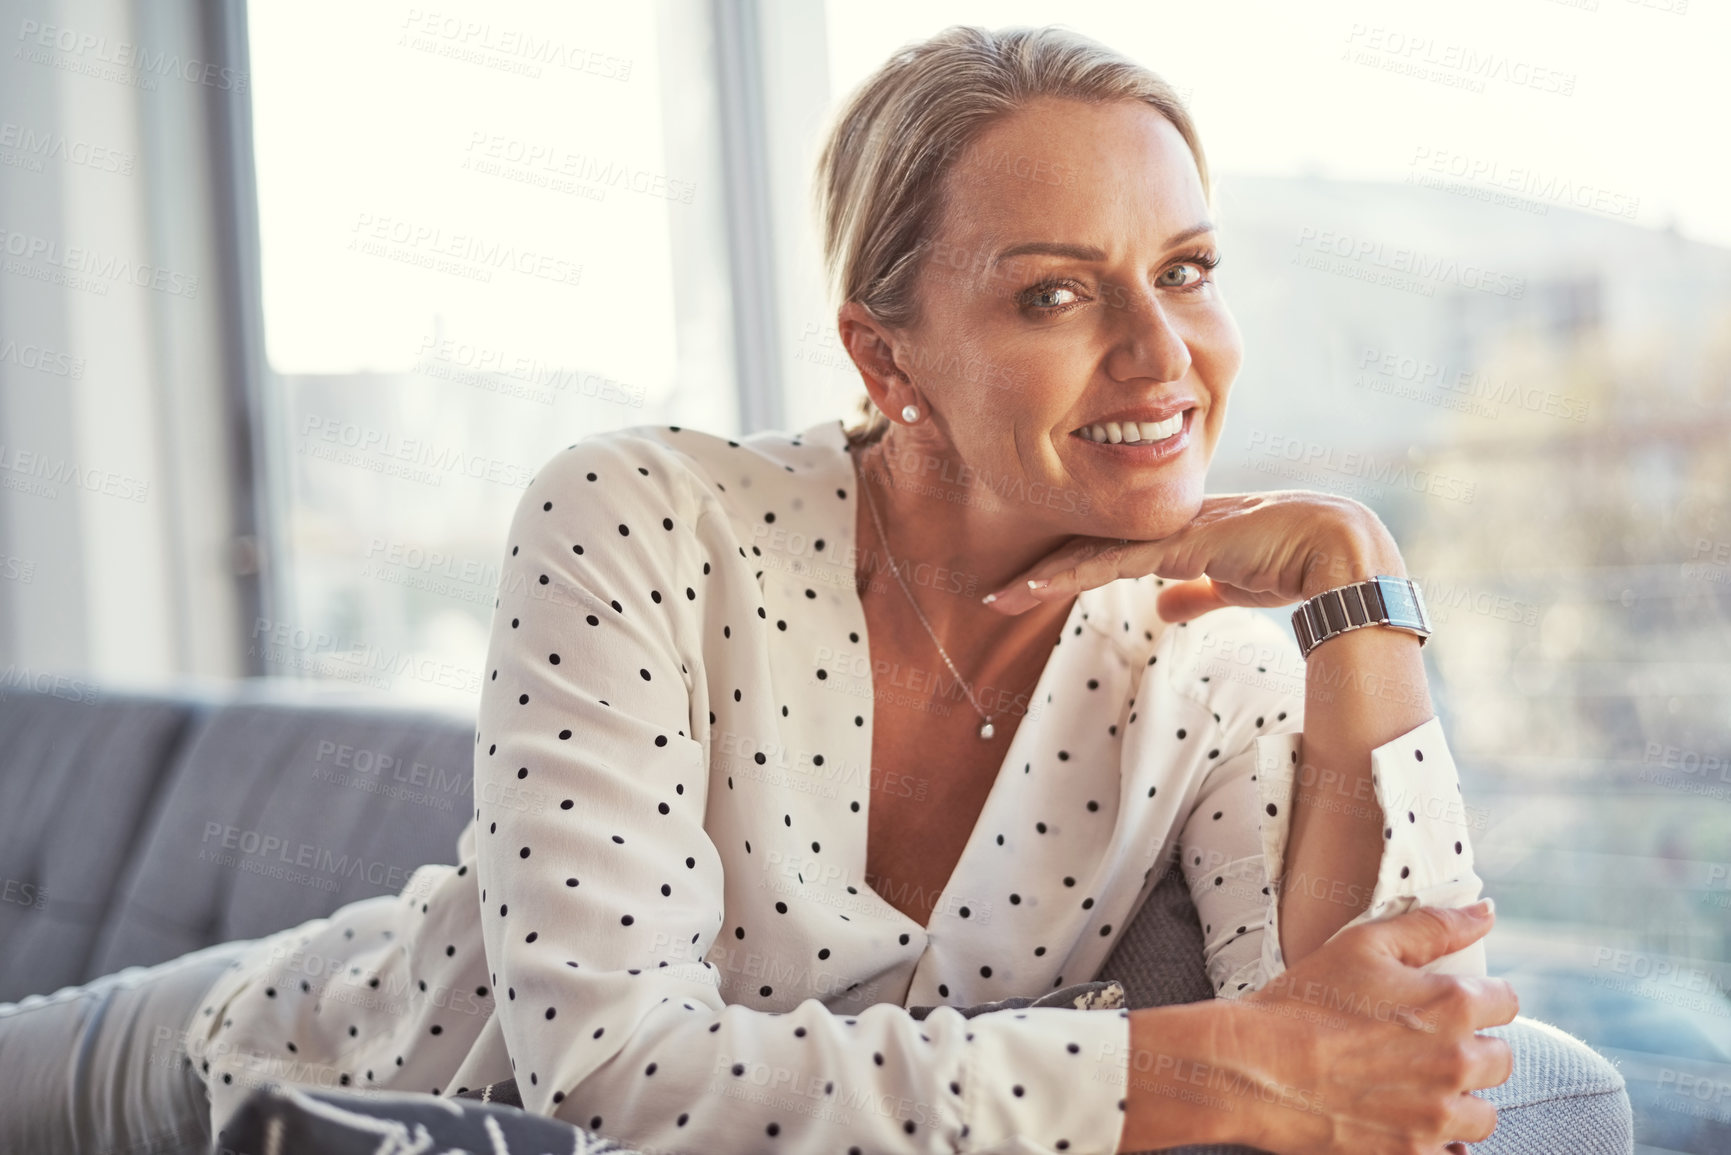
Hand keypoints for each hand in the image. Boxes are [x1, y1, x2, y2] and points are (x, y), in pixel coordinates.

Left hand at [980, 490, 1403, 620]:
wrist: (1339, 555)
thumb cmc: (1297, 567)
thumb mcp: (1233, 586)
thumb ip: (1196, 594)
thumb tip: (1162, 608)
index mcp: (1179, 531)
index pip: (1112, 548)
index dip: (1072, 565)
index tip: (1033, 586)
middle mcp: (1166, 525)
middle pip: (1090, 546)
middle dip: (1043, 571)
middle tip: (997, 594)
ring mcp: (1170, 531)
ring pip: (1091, 554)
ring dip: (1043, 579)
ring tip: (1000, 598)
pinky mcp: (1178, 544)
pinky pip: (1112, 562)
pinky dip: (1071, 576)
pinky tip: (1036, 588)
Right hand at [1234, 901, 1517, 1153]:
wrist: (1252, 1069)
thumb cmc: (1304, 1001)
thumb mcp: (1363, 945)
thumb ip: (1433, 926)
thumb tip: (1486, 912)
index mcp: (1452, 1005)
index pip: (1506, 1002)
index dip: (1477, 999)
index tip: (1445, 1005)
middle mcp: (1457, 1063)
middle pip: (1500, 1061)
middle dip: (1470, 1051)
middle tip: (1421, 1047)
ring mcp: (1437, 1116)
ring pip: (1483, 1114)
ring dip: (1459, 1100)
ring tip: (1413, 1088)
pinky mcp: (1413, 1154)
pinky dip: (1438, 1143)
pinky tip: (1406, 1122)